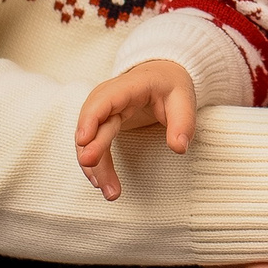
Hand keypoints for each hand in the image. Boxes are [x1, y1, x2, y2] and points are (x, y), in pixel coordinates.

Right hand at [75, 61, 195, 199]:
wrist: (162, 75)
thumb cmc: (171, 85)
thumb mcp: (184, 98)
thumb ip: (183, 122)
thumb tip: (179, 148)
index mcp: (129, 85)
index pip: (103, 99)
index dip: (90, 118)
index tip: (83, 140)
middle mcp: (110, 96)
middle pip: (94, 122)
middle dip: (91, 147)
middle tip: (91, 168)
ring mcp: (104, 110)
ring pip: (90, 138)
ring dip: (95, 165)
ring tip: (109, 192)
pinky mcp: (103, 123)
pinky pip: (94, 145)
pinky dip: (97, 164)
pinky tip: (101, 183)